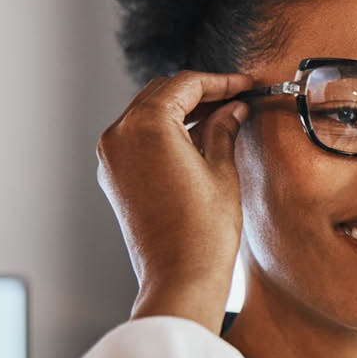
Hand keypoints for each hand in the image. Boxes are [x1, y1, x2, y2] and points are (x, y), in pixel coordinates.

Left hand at [96, 71, 253, 331]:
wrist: (180, 276)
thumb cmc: (204, 230)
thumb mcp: (222, 170)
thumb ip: (223, 129)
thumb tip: (233, 109)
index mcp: (147, 126)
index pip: (185, 85)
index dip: (220, 81)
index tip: (245, 84)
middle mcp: (120, 135)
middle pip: (161, 93)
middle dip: (199, 92)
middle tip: (235, 97)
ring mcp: (111, 156)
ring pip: (147, 112)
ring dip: (181, 109)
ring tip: (220, 115)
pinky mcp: (113, 176)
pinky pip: (137, 137)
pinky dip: (165, 130)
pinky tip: (195, 138)